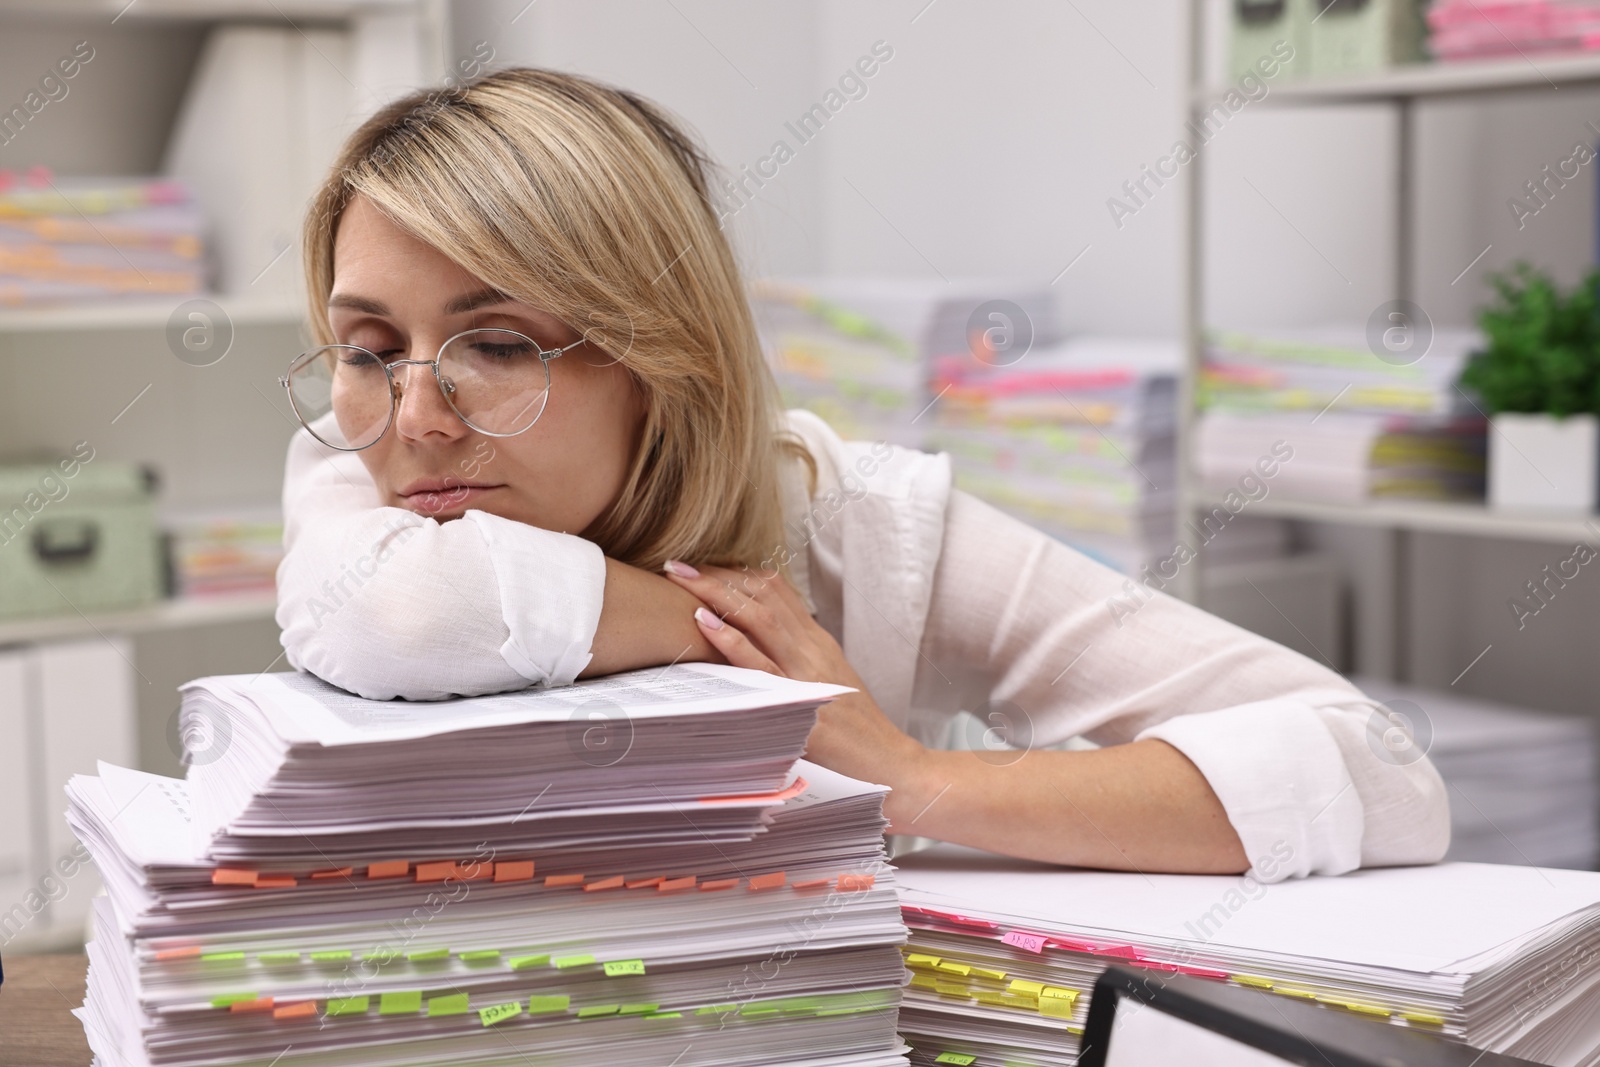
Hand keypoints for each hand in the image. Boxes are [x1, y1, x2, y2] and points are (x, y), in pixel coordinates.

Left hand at [662, 559, 926, 812]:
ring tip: (682, 580)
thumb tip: (757, 648)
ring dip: (717, 594)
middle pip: (764, 595)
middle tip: (678, 564)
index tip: (704, 565)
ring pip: (760, 618)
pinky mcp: (801, 702)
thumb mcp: (828, 683)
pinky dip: (731, 638)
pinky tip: (705, 622)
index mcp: (818, 642)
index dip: (738, 572)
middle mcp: (813, 649)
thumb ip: (797, 661)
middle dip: (719, 575)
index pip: (777, 591)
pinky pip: (760, 663)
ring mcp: (808, 673)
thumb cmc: (857, 731)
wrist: (891, 764)